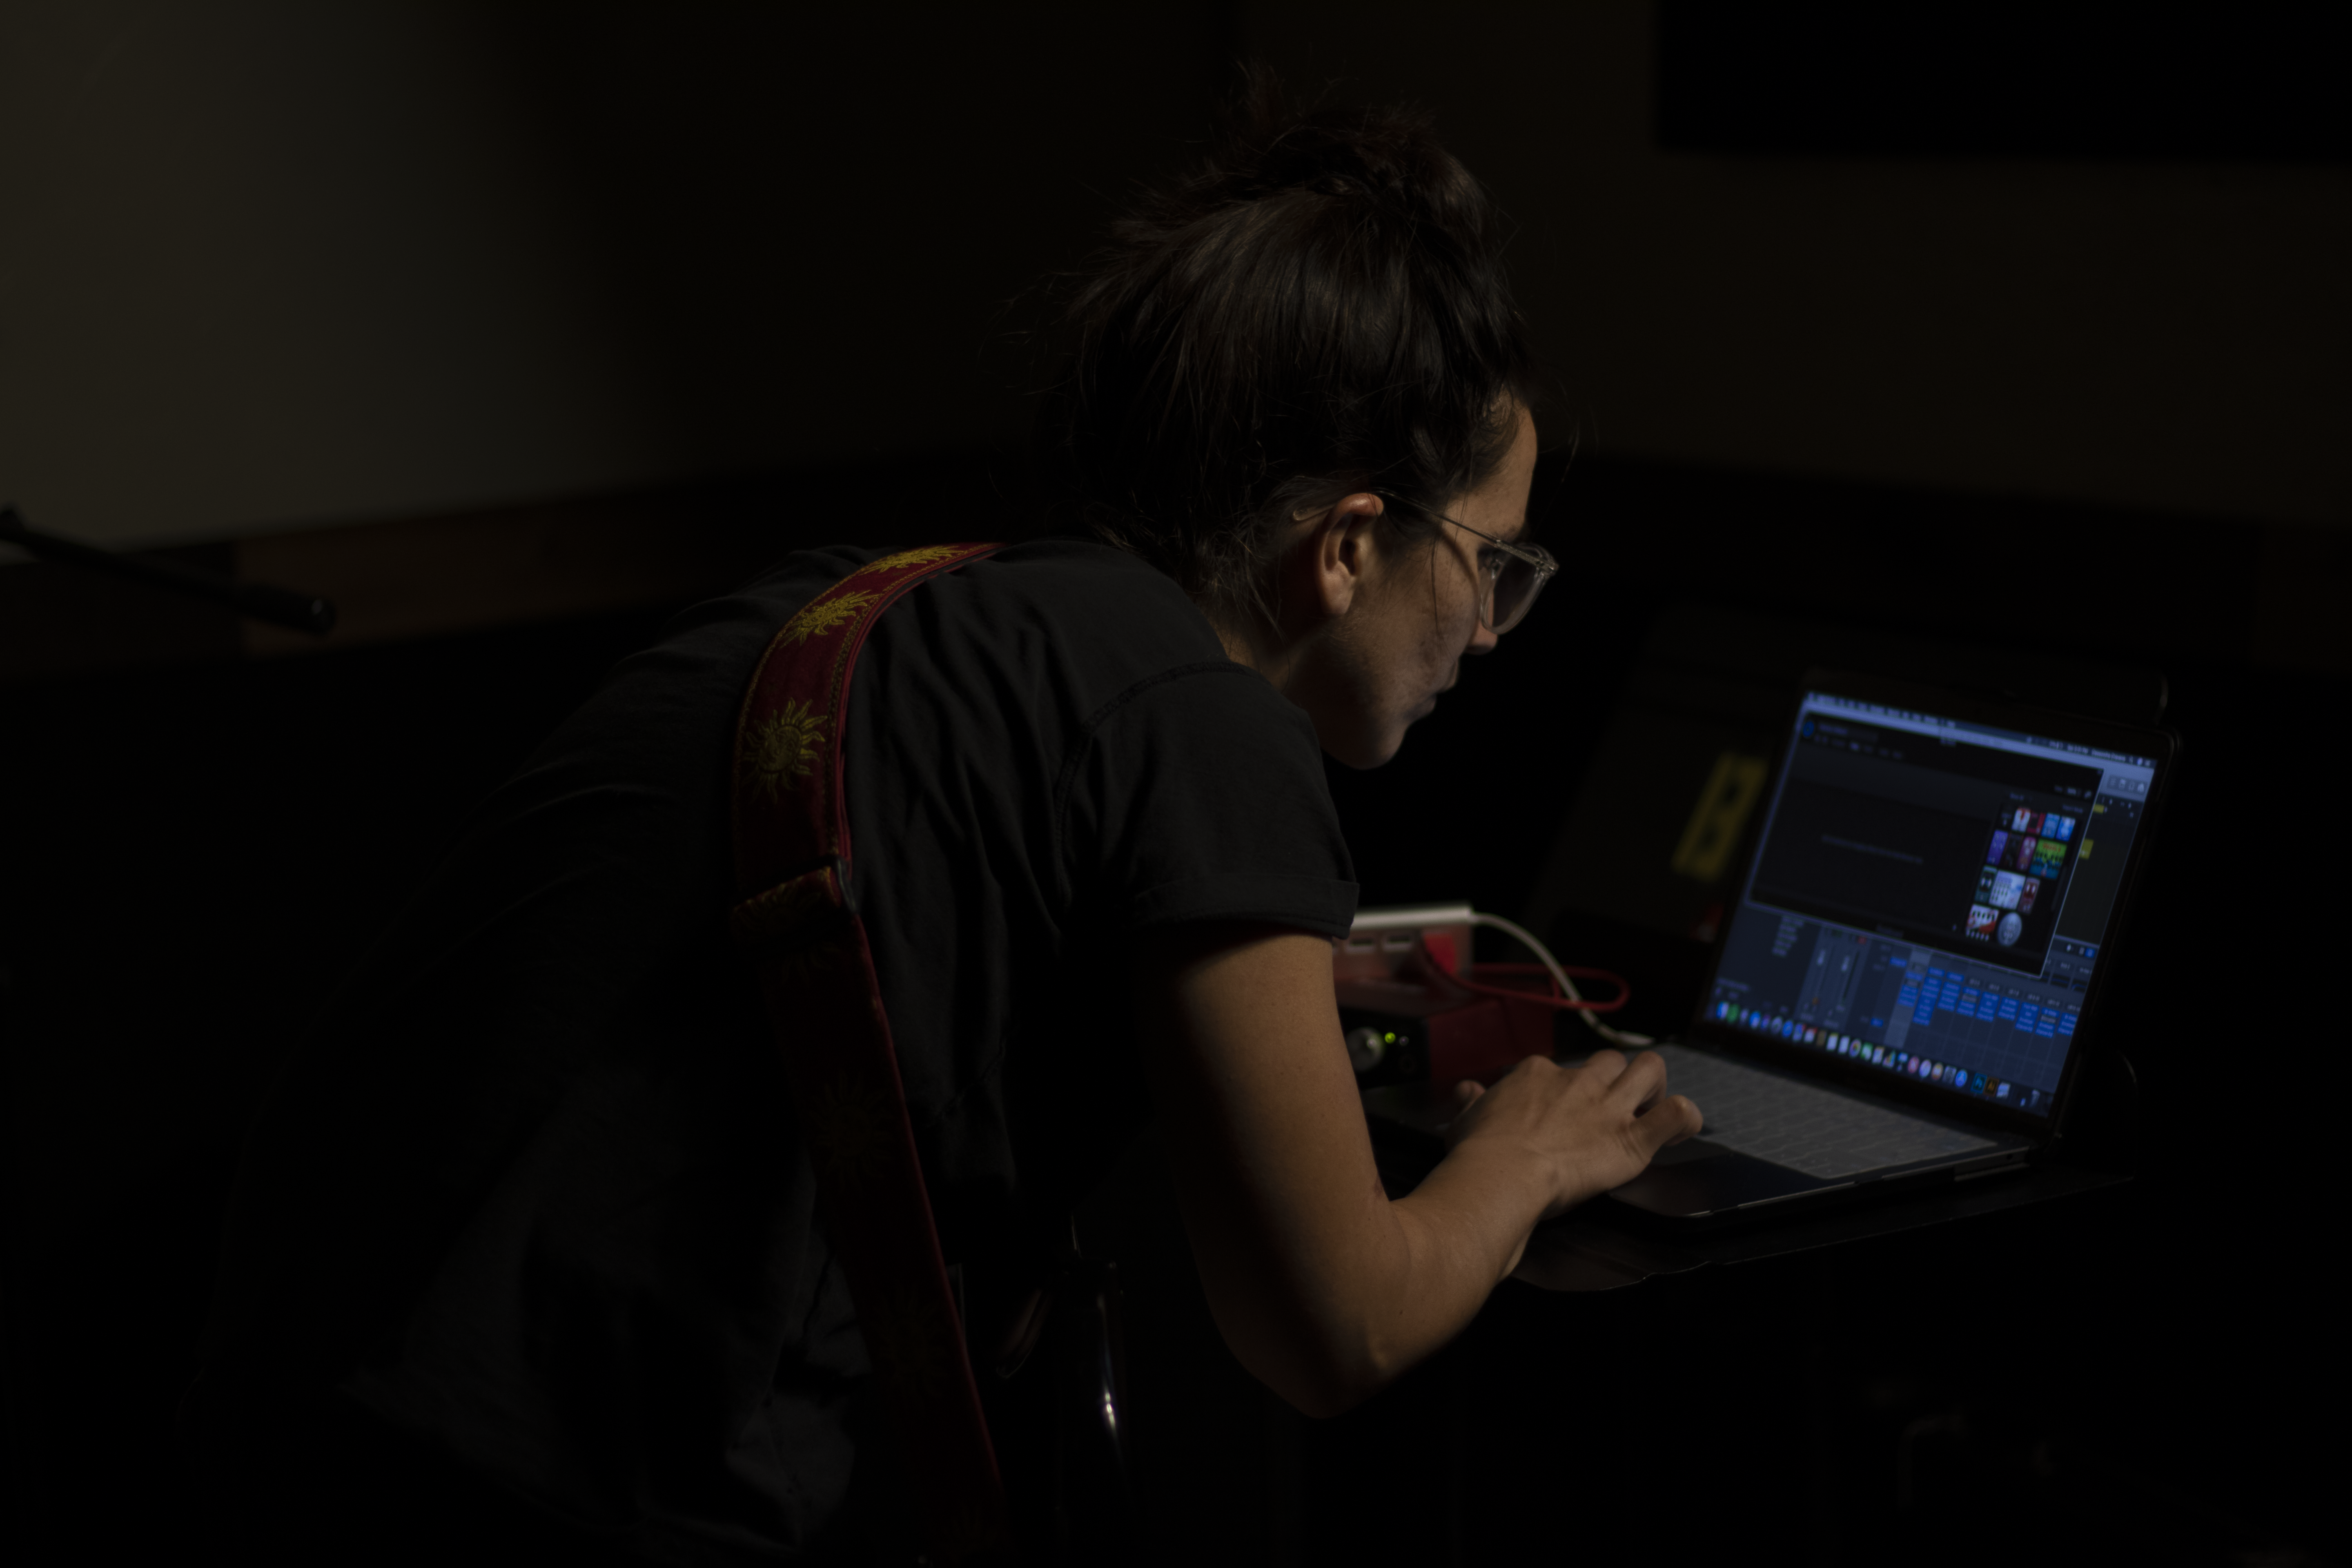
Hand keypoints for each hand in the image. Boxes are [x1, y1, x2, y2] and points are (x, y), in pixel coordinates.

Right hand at [1442, 1050, 1700, 1218]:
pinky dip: (1684, 1118)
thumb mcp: (1466, 1118)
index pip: (1561, 1069)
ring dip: (1655, 1085)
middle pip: (1611, 1060)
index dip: (1567, 1089)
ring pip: (1650, 1069)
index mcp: (1538, 1075)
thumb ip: (1472, 1101)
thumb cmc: (1480, 1152)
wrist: (1500, 1175)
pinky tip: (1679, 1128)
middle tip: (1613, 1107)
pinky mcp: (1631, 1140)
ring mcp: (1608, 1108)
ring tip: (1649, 1107)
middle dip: (1618, 1078)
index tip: (1563, 1112)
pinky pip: (1675, 1116)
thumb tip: (1467, 1091)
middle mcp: (1578, 1082)